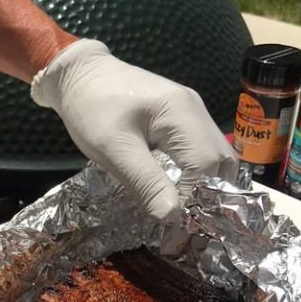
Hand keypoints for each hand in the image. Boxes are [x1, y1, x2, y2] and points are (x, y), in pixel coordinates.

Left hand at [31, 39, 238, 219]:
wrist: (79, 75)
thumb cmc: (91, 109)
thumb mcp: (113, 149)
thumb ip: (144, 181)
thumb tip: (172, 216)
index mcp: (181, 114)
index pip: (207, 165)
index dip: (197, 198)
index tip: (177, 226)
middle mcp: (196, 110)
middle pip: (221, 161)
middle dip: (210, 196)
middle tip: (188, 226)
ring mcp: (191, 113)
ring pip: (215, 158)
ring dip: (206, 188)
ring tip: (186, 214)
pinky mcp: (181, 119)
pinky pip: (200, 151)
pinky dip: (197, 176)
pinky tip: (180, 193)